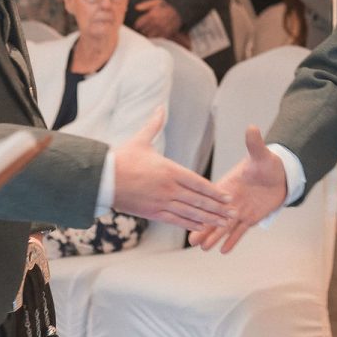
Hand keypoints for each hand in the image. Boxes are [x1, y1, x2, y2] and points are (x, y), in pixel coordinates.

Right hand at [111, 107, 232, 229]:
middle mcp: (169, 188)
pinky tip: (201, 228)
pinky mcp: (152, 213)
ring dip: (209, 218)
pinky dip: (190, 224)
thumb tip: (160, 107)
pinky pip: (175, 220)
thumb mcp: (141, 140)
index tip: (228, 197)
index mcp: (170, 170)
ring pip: (190, 212)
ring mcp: (161, 202)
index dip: (215, 191)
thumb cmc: (122, 158)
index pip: (198, 182)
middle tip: (234, 213)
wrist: (102, 179)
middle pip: (199, 200)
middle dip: (218, 207)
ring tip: (223, 223)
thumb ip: (154, 125)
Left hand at [132, 0, 181, 38]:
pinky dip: (155, 36)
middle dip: (142, 29)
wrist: (179, 11)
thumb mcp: (156, 1)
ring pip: (149, 35)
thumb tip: (136, 7)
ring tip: (148, 31)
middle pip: (144, 30)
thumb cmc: (166, 6)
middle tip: (142, 28)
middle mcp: (156, 23)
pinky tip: (155, 32)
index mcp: (152, 15)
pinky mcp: (166, 33)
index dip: (137, 25)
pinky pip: (157, 37)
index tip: (137, 25)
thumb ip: (145, 4)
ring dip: (147, 33)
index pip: (139, 23)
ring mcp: (161, 29)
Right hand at [190, 126, 288, 253]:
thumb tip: (252, 127)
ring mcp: (239, 211)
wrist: (280, 176)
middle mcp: (230, 200)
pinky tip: (223, 251)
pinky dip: (232, 241)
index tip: (191, 213)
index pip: (212, 197)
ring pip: (224, 227)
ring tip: (202, 248)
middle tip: (191, 241)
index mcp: (228, 184)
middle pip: (214, 216)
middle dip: (203, 228)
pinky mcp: (249, 219)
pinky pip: (239, 232)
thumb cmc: (268, 164)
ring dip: (214, 237)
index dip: (203, 206)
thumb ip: (254, 144)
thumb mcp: (261, 155)